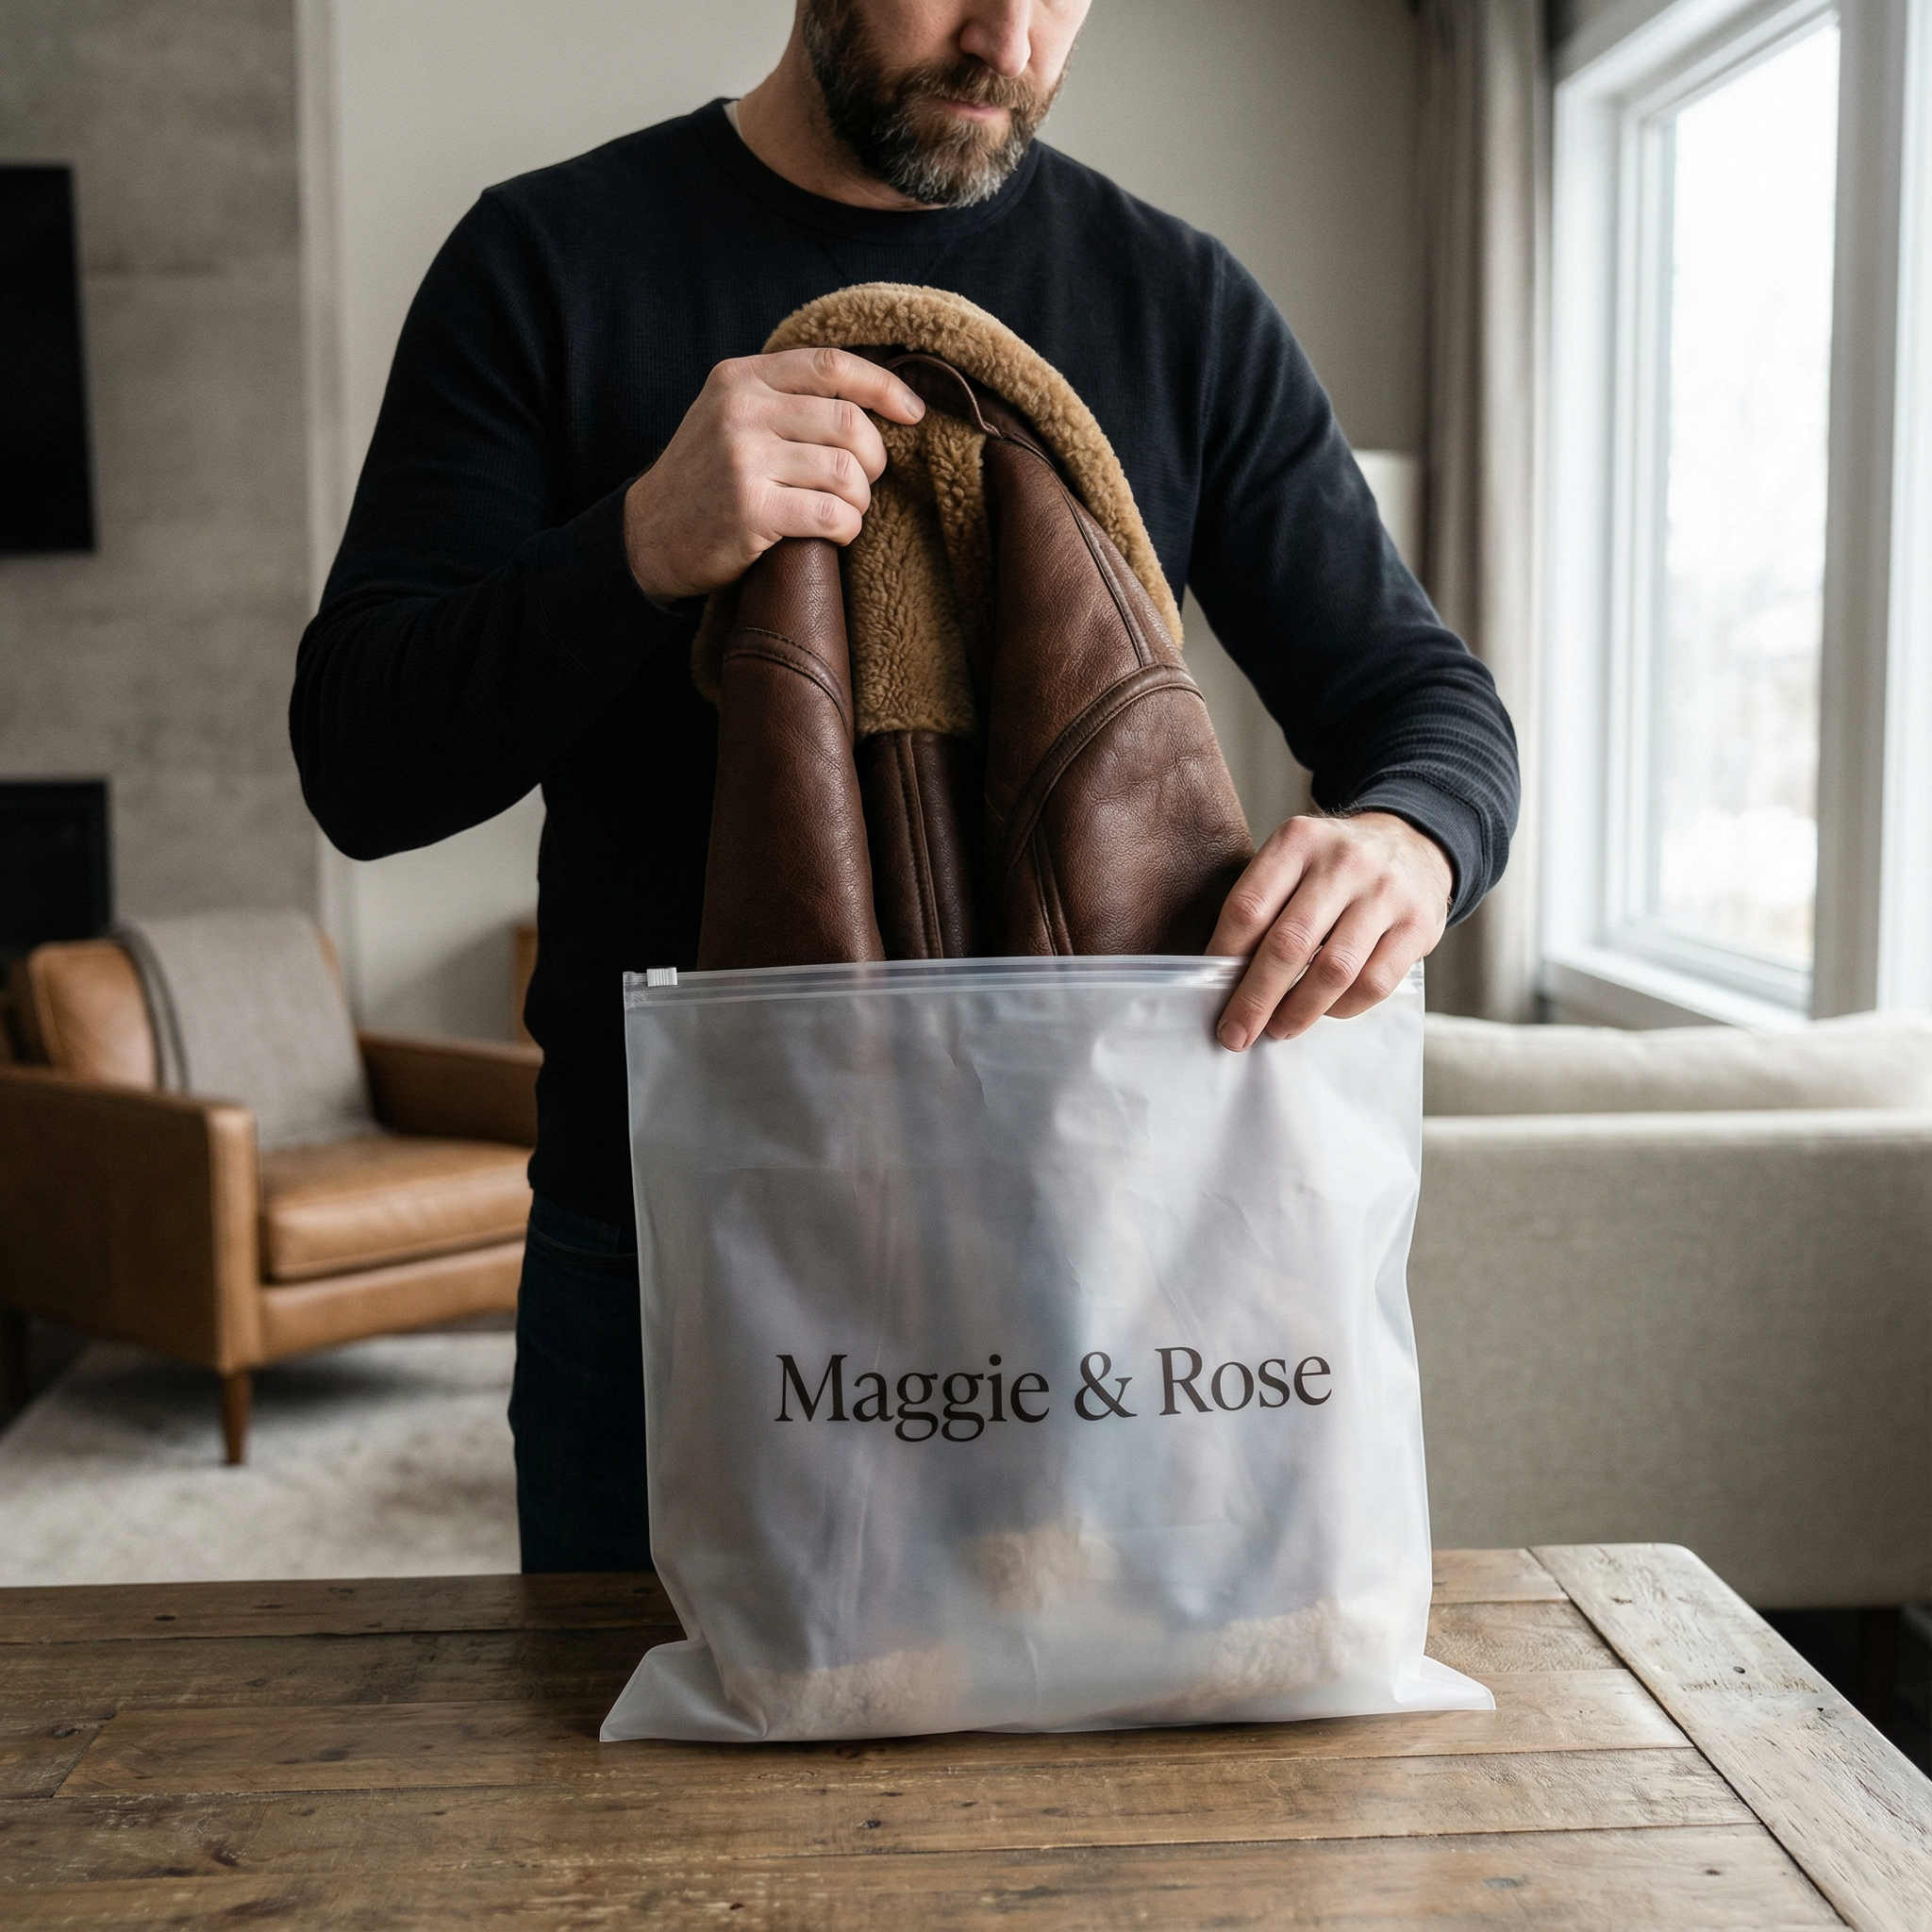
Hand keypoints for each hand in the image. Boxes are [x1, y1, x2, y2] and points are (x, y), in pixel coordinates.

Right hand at [623, 348, 926, 603]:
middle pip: (849, 423)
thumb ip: (784, 398)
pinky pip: (831, 515)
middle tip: (864, 482)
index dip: (884, 387)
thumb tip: (872, 400)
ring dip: (860, 499)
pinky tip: (836, 534)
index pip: (831, 365)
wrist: (649, 534)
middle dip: (874, 459)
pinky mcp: (750, 511)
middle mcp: (741, 411)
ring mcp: (743, 461)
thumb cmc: (706, 477)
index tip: (913, 413)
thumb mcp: (730, 415)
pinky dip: (848, 528)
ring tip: (846, 511)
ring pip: (846, 472)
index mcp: (741, 378)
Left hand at [1207, 811, 1452, 1048]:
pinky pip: (1374, 983)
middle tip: (1235, 1034)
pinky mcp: (1418, 925)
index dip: (1224, 957)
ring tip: (1278, 1029)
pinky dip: (1343, 1008)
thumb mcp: (1296, 860)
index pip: (1249, 907)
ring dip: (1298, 1011)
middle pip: (1288, 944)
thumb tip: (1224, 976)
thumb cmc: (1335, 866)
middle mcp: (1343, 862)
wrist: (1414, 842)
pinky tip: (1326, 1011)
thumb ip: (1265, 904)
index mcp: (1298, 841)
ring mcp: (1386, 893)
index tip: (1207, 991)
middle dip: (1255, 999)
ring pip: (1333, 969)